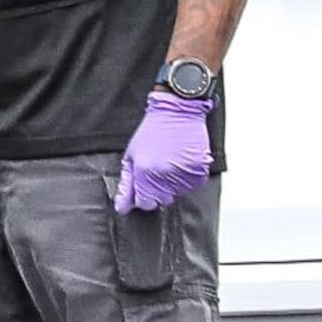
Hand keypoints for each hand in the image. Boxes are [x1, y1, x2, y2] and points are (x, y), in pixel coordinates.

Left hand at [114, 91, 214, 211]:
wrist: (177, 113)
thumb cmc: (152, 131)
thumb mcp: (132, 155)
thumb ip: (127, 184)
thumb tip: (122, 207)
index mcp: (145, 173)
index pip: (145, 203)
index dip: (143, 197)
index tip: (143, 187)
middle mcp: (165, 177)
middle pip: (161, 201)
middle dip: (157, 190)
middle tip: (156, 169)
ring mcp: (184, 176)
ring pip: (177, 194)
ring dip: (172, 184)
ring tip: (169, 160)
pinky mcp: (199, 174)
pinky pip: (191, 187)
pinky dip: (186, 178)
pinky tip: (181, 161)